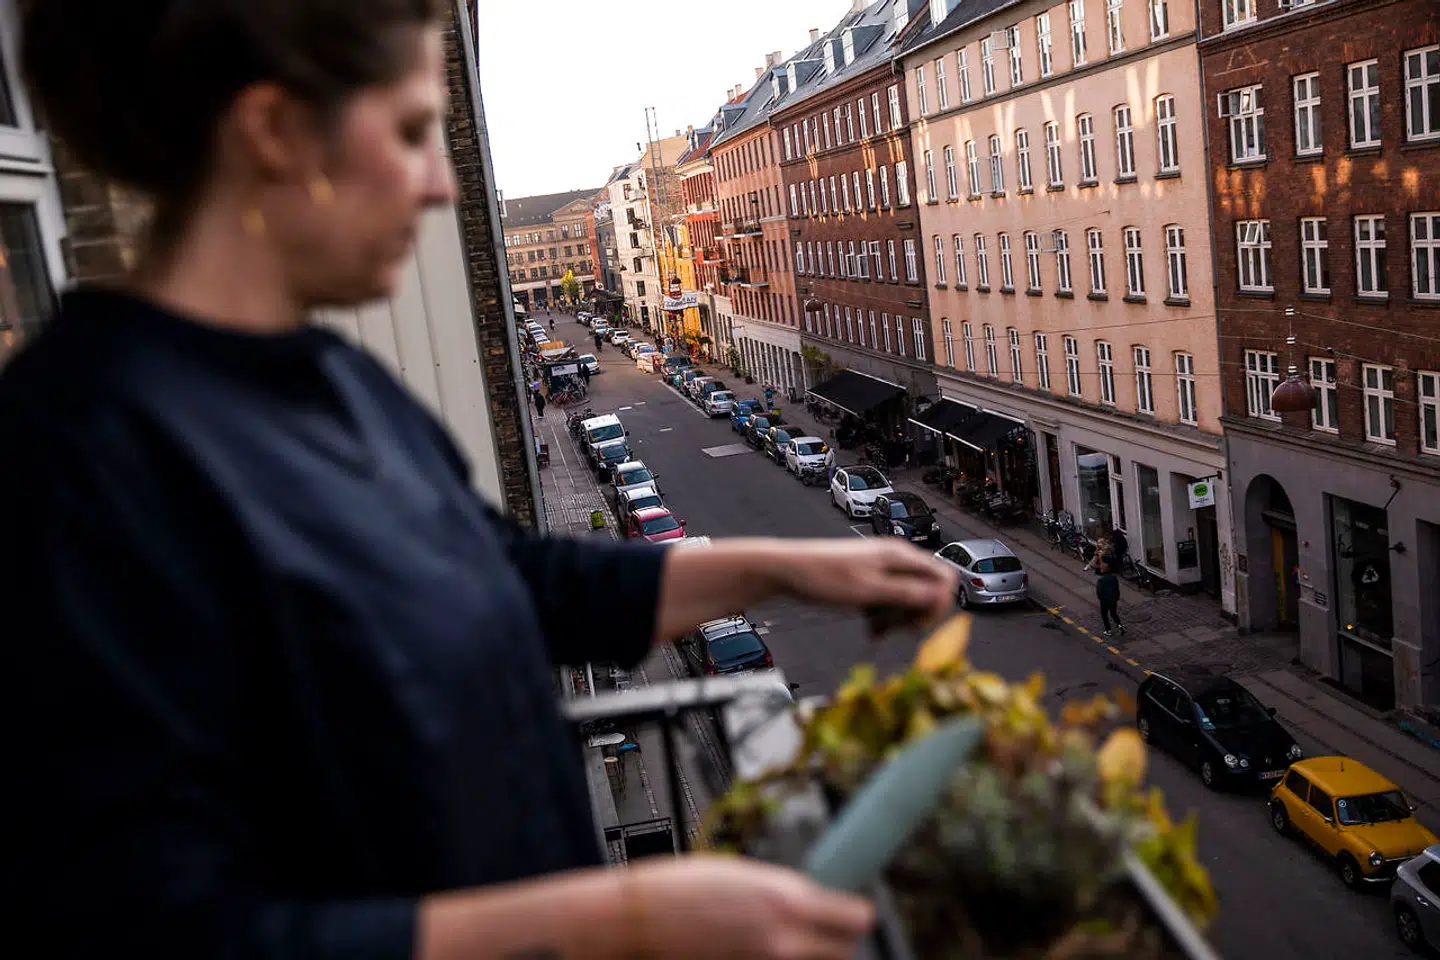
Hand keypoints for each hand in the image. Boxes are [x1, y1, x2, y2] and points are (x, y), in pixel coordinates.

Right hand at [629, 856, 873, 958]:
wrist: (638, 921)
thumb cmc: (680, 889)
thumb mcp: (744, 874)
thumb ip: (783, 893)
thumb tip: (809, 903)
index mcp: (788, 901)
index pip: (857, 918)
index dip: (854, 914)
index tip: (850, 914)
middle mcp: (785, 942)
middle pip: (844, 953)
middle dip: (835, 942)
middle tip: (821, 934)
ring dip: (809, 958)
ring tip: (787, 946)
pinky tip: (759, 954)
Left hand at [775, 539, 957, 628]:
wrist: (787, 571)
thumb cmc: (822, 576)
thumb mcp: (868, 591)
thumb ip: (906, 593)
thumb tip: (940, 596)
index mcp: (899, 556)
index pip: (944, 578)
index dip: (938, 605)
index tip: (917, 623)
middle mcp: (895, 560)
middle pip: (927, 592)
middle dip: (914, 615)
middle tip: (892, 628)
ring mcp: (882, 571)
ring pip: (907, 601)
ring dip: (897, 619)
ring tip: (875, 628)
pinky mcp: (870, 583)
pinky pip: (889, 603)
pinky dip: (883, 617)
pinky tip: (868, 627)